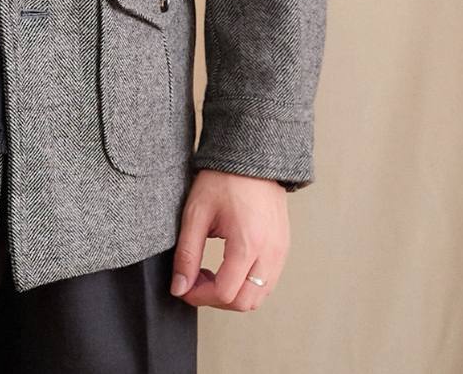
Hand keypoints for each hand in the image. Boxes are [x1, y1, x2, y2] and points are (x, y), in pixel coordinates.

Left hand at [169, 168, 288, 310]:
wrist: (252, 158)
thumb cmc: (223, 180)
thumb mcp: (196, 213)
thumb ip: (187, 254)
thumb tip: (179, 287)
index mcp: (248, 244)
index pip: (225, 292)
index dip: (199, 296)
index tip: (182, 287)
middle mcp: (270, 253)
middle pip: (244, 302)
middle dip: (215, 299)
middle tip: (195, 280)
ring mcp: (281, 252)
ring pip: (258, 296)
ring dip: (232, 295)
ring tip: (209, 273)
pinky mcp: (283, 249)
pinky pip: (267, 282)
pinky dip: (246, 285)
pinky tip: (227, 267)